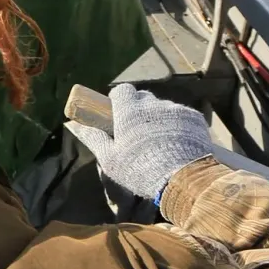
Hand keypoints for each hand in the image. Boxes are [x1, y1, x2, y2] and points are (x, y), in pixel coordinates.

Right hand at [64, 84, 213, 201]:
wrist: (184, 179)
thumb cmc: (140, 170)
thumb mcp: (110, 159)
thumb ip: (93, 138)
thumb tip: (74, 124)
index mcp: (129, 111)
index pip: (122, 90)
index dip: (119, 99)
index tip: (117, 112)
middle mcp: (153, 104)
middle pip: (143, 98)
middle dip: (139, 108)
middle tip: (137, 130)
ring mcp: (176, 110)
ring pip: (163, 108)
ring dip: (159, 118)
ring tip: (160, 141)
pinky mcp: (195, 118)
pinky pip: (182, 116)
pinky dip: (178, 125)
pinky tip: (177, 143)